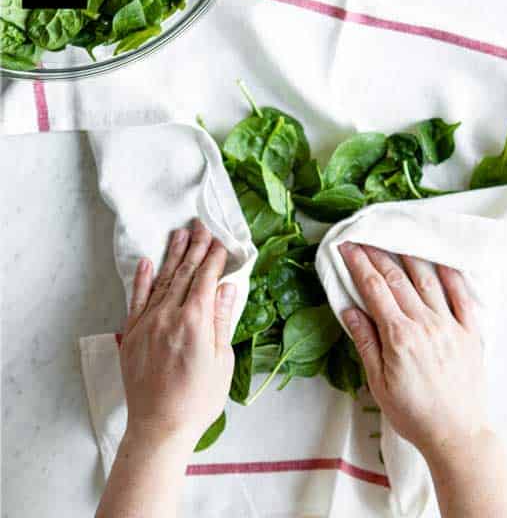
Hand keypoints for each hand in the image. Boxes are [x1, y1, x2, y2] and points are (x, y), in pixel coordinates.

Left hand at [119, 219, 235, 452]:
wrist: (159, 427)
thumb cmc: (198, 398)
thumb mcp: (221, 359)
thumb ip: (221, 319)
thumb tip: (227, 286)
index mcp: (194, 321)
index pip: (206, 277)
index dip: (215, 256)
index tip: (222, 238)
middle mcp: (168, 317)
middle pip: (184, 273)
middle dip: (195, 247)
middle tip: (202, 224)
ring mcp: (147, 325)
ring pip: (162, 282)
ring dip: (173, 256)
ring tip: (180, 234)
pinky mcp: (132, 336)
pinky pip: (137, 301)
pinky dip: (142, 280)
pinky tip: (147, 263)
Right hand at [338, 244, 506, 517]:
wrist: (456, 433)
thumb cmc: (412, 414)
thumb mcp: (378, 384)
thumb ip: (365, 343)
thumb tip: (349, 309)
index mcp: (399, 336)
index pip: (375, 289)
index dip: (360, 264)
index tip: (348, 246)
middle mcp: (426, 323)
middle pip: (399, 278)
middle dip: (379, 254)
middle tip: (366, 237)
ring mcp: (451, 323)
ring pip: (429, 279)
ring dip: (411, 256)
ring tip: (398, 239)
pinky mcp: (472, 329)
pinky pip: (462, 293)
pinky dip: (451, 273)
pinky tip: (441, 260)